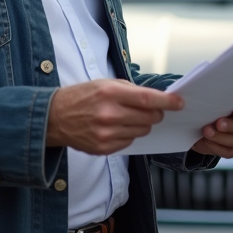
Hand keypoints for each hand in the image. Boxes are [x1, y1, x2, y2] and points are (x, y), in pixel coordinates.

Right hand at [46, 79, 184, 154]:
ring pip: (142, 131)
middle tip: (152, 109)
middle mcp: (109, 114)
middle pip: (149, 118)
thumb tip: (157, 98)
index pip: (148, 99)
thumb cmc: (82, 97)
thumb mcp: (105, 83)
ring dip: (141, 124)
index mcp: (110, 93)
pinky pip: (130, 142)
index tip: (179, 103)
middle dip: (155, 113)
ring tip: (127, 117)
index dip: (168, 102)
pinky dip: (128, 135)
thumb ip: (131, 91)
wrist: (53, 117)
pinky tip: (116, 128)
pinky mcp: (103, 148)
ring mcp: (106, 134)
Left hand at [191, 99, 232, 158]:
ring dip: (223, 136)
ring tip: (208, 130)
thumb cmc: (210, 101)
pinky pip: (231, 151)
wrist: (200, 121)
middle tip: (220, 122)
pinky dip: (218, 145)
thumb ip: (218, 93)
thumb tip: (205, 92)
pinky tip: (208, 139)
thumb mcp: (214, 94)